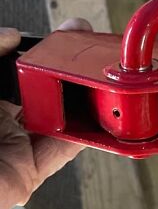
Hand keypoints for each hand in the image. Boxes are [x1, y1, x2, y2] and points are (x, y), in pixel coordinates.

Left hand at [0, 22, 90, 208]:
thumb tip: (10, 35)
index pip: (14, 70)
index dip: (37, 53)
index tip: (56, 39)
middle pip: (38, 90)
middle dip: (64, 71)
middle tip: (83, 54)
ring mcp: (11, 146)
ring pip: (55, 118)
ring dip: (79, 100)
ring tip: (96, 79)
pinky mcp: (26, 173)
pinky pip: (61, 151)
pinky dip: (83, 136)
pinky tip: (96, 116)